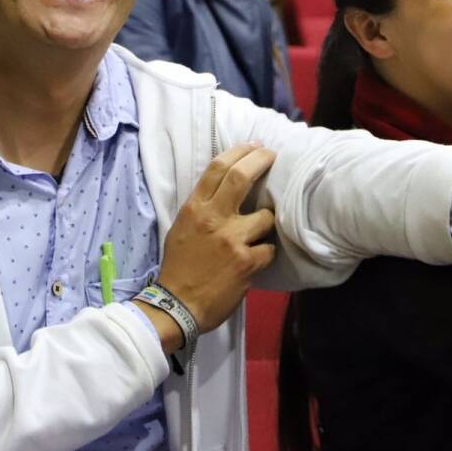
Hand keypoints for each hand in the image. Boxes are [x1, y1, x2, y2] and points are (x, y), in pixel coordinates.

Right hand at [152, 142, 276, 339]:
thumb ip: (204, 208)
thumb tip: (227, 190)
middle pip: (241, 177)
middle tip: (273, 155)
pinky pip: (269, 248)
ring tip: (259, 232)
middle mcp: (213, 219)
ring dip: (266, 223)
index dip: (240, 152)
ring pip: (265, 216)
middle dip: (261, 160)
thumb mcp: (182, 228)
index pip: (217, 168)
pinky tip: (257, 258)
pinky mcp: (247, 262)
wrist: (178, 304)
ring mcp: (232, 240)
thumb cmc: (180, 266)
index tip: (255, 146)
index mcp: (194, 209)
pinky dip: (266, 252)